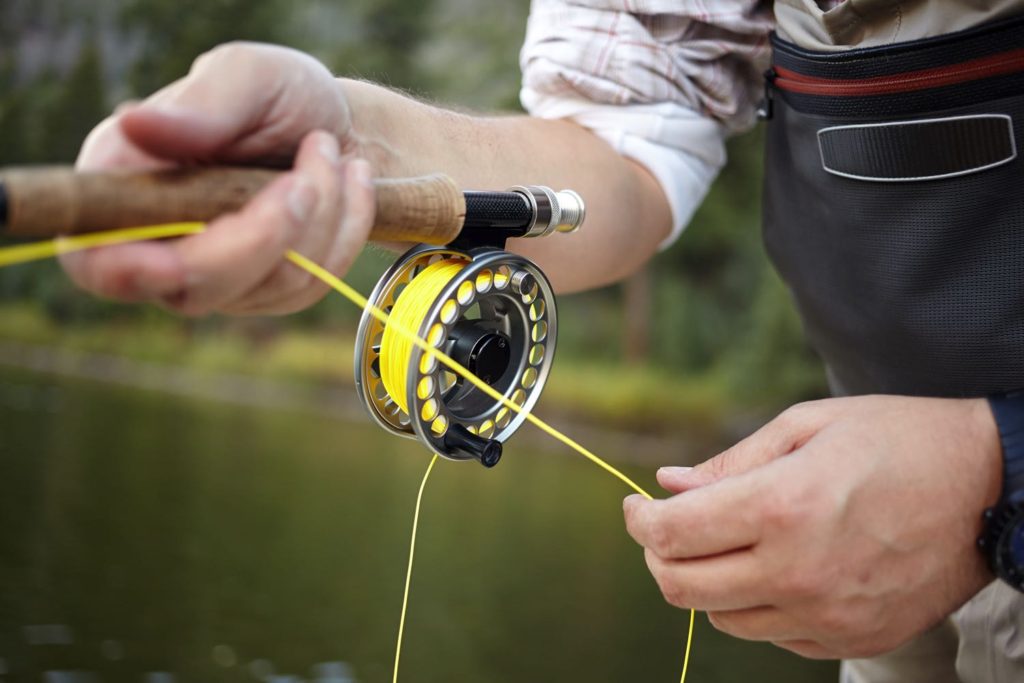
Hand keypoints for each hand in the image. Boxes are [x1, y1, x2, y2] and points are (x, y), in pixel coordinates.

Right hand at [65, 42, 374, 315]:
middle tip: (318, 153)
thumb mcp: (248, 76)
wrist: (339, 125)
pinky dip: (345, 231)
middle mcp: (161, 242)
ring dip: (323, 214)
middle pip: (196, 284)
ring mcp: (217, 276)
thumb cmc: (279, 94)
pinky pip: (310, 285)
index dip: (123, 271)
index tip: (170, 261)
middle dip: (270, 228)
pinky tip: (352, 183)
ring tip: (331, 151)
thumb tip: (136, 125)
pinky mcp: (267, 292)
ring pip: (269, 285)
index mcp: (126, 183)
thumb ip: (202, 104)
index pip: (96, 256)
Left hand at [624, 395, 1002, 658]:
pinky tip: (778, 569)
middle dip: (658, 557)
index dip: (638, 521)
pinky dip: (757, 606)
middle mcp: (799, 571)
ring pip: (722, 618)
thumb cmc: (896, 441)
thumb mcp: (806, 427)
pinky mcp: (853, 639)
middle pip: (681, 588)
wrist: (988, 488)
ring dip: (708, 582)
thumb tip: (668, 485)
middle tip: (666, 529)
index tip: (638, 507)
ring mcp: (827, 615)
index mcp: (782, 506)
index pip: (671, 534)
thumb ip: (729, 463)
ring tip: (732, 544)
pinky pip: (773, 636)